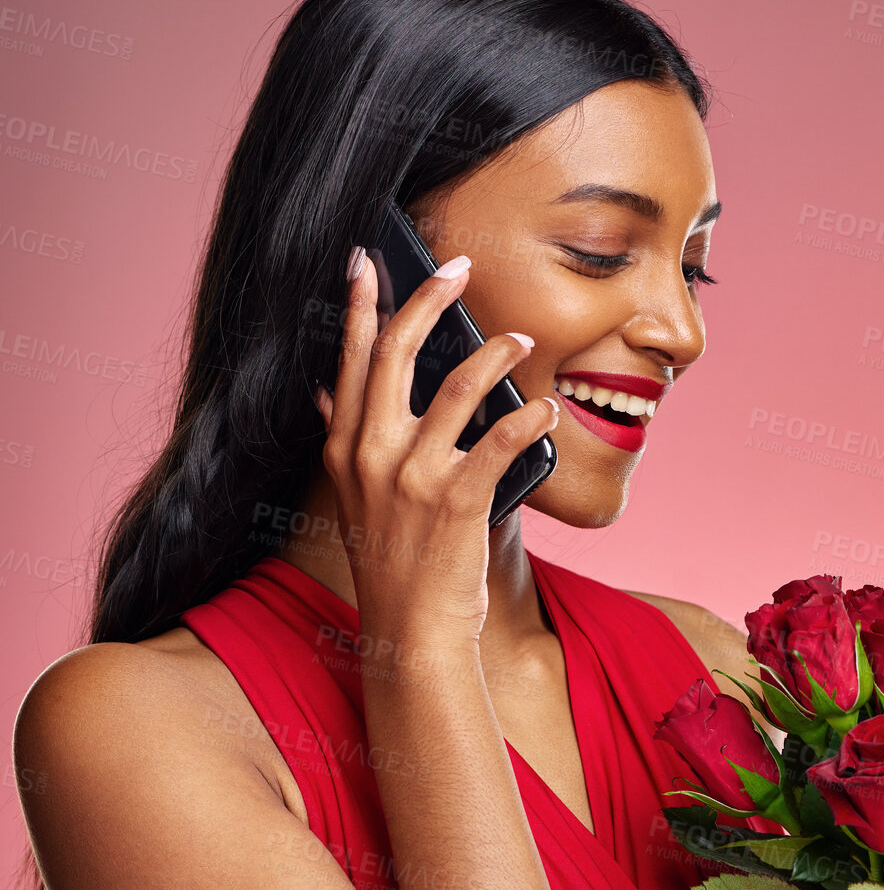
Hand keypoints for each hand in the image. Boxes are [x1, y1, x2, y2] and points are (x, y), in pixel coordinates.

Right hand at [313, 246, 558, 644]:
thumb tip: (331, 389)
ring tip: (520, 338)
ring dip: (494, 353)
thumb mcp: (354, 496)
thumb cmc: (396, 562)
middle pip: (395, 351)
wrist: (413, 630)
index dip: (360, 304)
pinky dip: (530, 418)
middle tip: (459, 268)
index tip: (369, 260)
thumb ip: (346, 438)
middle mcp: (371, 454)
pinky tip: (547, 408)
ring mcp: (412, 476)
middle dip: (428, 299)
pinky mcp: (456, 500)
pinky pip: (500, 440)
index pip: (350, 358)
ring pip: (456, 386)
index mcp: (345, 447)